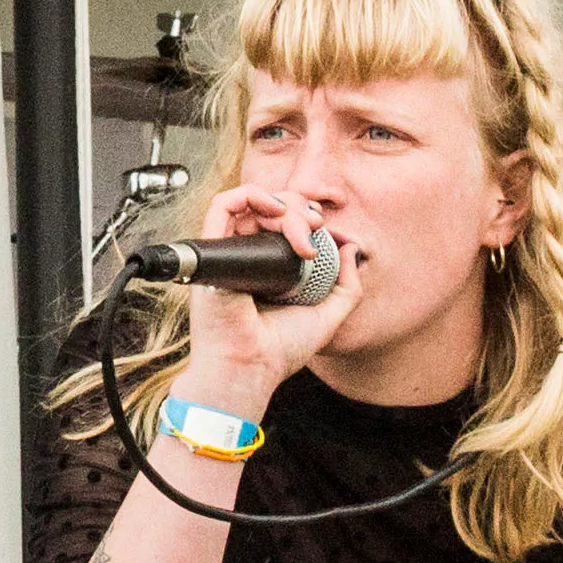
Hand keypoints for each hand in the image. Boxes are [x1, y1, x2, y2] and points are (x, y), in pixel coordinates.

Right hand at [174, 181, 360, 400]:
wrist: (252, 368)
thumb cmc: (279, 350)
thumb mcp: (327, 316)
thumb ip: (347, 286)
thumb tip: (350, 249)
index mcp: (265, 267)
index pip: (280, 222)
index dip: (304, 213)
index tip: (323, 227)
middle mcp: (244, 256)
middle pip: (268, 207)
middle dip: (299, 208)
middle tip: (316, 227)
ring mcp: (227, 253)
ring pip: (250, 202)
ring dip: (282, 204)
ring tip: (301, 225)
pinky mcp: (212, 253)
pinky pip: (221, 205)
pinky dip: (249, 195)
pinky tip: (276, 211)